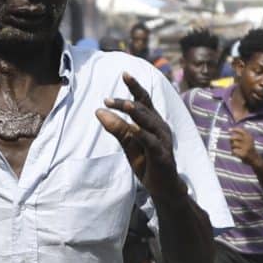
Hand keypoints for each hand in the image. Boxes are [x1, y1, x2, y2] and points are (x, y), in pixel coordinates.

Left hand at [97, 74, 179, 189]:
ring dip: (137, 113)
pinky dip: (143, 134)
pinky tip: (133, 128)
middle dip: (126, 102)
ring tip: (125, 105)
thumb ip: (117, 128)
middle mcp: (160, 127)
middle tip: (107, 99)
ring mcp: (163, 141)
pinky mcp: (162, 155)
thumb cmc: (148, 163)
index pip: (144, 100)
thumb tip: (98, 111)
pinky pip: (152, 142)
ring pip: (150, 122)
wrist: (164, 188)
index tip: (124, 73)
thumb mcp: (129, 144)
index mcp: (153, 122)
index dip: (135, 86)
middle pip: (144, 109)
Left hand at [227, 126, 258, 164]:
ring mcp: (246, 148)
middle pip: (235, 137)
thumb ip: (240, 136)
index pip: (241, 130)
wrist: (255, 159)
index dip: (235, 129)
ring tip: (235, 150)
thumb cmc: (248, 149)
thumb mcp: (248, 141)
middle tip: (232, 143)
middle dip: (231, 140)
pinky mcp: (243, 154)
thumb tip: (229, 134)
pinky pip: (234, 151)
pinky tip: (236, 154)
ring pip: (233, 144)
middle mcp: (248, 141)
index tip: (229, 130)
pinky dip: (233, 153)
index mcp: (249, 137)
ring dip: (232, 147)